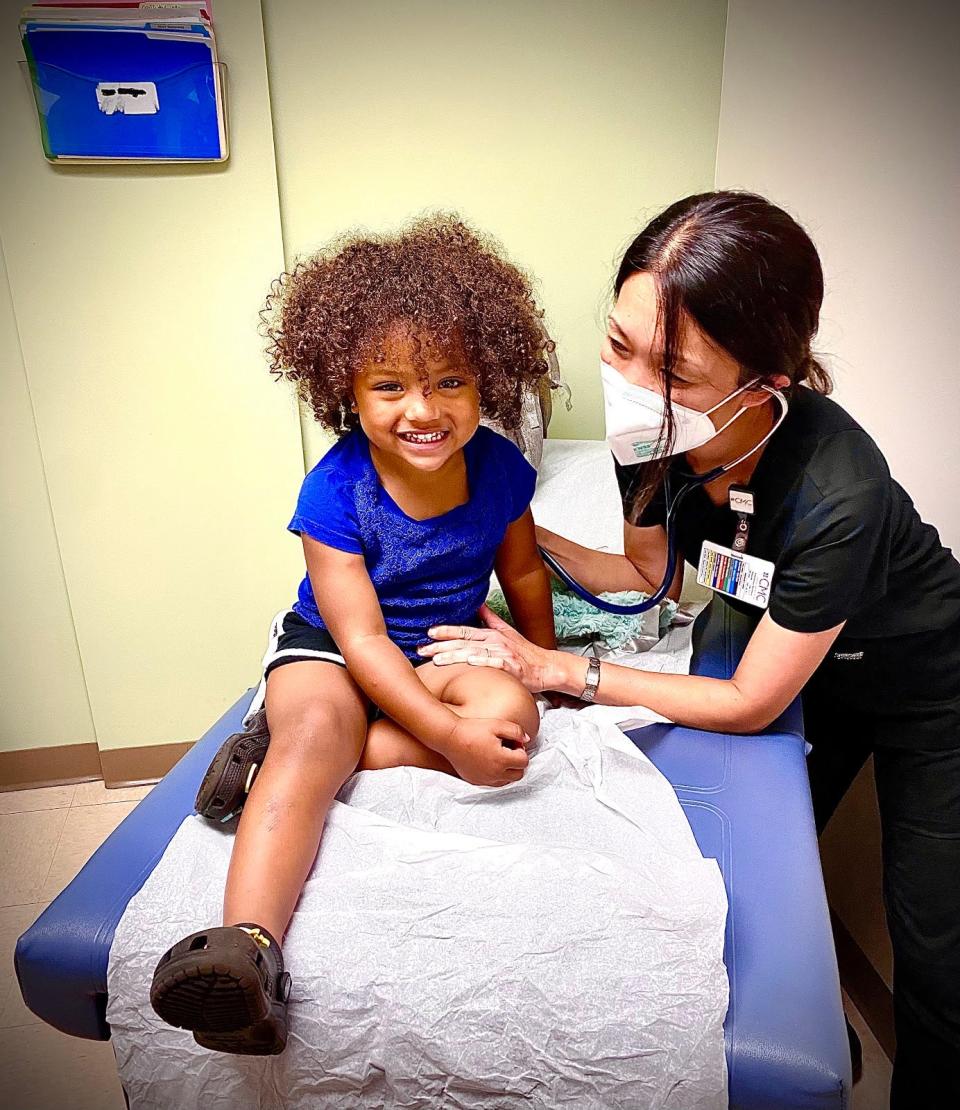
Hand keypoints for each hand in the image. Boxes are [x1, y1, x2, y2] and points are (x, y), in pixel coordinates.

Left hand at [419, 604, 560, 692]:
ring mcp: (503, 654)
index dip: (445, 631)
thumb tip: (478, 604)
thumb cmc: (525, 652)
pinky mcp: (512, 667)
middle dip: (440, 646)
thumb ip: (490, 618)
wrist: (547, 667)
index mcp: (491, 635)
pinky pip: (495, 664)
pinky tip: (469, 664)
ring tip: (437, 661)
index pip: (463, 631)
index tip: (428, 633)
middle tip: (421, 650)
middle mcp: (495, 642)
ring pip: (474, 653)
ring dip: (455, 656)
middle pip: (464, 642)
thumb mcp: (506, 631)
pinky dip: (482, 663)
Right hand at [441, 717, 530, 786]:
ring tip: (498, 756)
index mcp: (502, 759)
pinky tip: (488, 762)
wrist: (449, 737)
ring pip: (507, 781)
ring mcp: (484, 779)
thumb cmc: (473, 729)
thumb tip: (526, 740)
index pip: (524, 761)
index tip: (512, 742)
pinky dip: (495, 775)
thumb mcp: (497, 724)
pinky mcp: (476, 781)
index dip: (521, 750)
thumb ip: (516, 731)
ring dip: (507, 771)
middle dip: (517, 762)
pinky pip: (493, 783)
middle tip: (507, 750)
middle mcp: (495, 773)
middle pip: (518, 774)